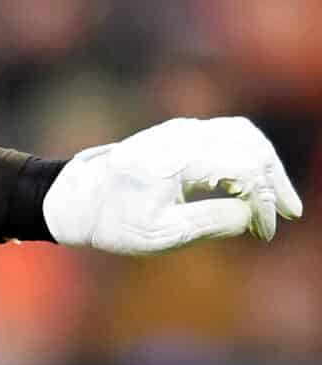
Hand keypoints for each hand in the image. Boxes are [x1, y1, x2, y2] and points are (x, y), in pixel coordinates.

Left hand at [44, 116, 302, 253]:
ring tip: (277, 200)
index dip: (264, 201)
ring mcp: (180, 130)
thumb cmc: (113, 223)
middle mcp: (180, 136)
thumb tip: (251, 214)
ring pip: (243, 135)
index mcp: (174, 160)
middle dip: (275, 181)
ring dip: (266, 166)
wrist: (75, 200)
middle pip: (250, 146)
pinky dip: (248, 157)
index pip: (242, 169)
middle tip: (290, 214)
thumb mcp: (160, 234)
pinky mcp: (180, 133)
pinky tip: (253, 186)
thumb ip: (210, 222)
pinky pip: (228, 136)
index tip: (266, 232)